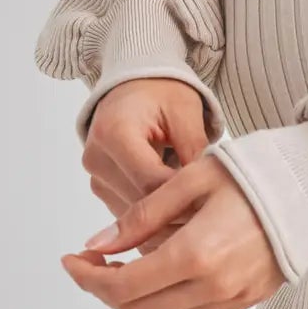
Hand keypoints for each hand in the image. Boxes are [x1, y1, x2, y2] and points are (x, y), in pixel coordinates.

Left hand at [60, 154, 286, 308]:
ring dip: (137, 298)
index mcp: (195, 253)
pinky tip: (168, 272)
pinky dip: (171, 303)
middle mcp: (213, 286)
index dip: (87, 277)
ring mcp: (233, 298)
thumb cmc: (254, 173)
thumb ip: (142, 216)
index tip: (71, 259)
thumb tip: (98, 244)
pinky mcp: (249, 300)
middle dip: (105, 288)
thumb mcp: (191, 179)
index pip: (122, 286)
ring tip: (128, 264)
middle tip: (94, 259)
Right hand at [81, 78, 214, 239]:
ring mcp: (95, 176)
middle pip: (140, 202)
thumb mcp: (185, 112)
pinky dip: (153, 218)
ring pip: (133, 215)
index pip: (151, 182)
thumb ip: (195, 149)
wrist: (134, 87)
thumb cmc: (160, 93)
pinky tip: (179, 213)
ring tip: (198, 217)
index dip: (183, 196)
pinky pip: (128, 214)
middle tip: (211, 216)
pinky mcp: (100, 188)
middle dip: (177, 211)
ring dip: (165, 220)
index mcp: (114, 132)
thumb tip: (209, 190)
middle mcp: (97, 158)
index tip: (212, 202)